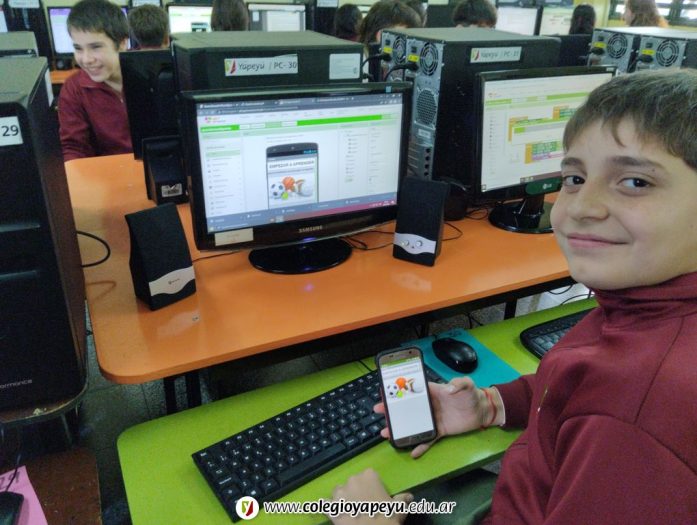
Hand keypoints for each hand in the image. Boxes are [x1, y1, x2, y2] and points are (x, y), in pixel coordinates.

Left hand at [329, 468, 412, 524]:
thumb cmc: (387, 518)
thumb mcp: (399, 509)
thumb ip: (403, 500)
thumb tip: (409, 496)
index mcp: (369, 476)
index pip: (369, 476)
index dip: (372, 487)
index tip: (376, 497)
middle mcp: (352, 480)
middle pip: (353, 483)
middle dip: (357, 492)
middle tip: (365, 506)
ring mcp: (339, 493)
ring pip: (339, 492)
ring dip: (343, 498)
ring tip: (351, 510)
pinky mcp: (330, 507)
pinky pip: (326, 504)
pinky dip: (329, 507)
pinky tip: (334, 513)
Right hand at [375, 377, 489, 457]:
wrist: (482, 411)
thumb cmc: (472, 395)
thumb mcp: (467, 384)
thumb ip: (459, 383)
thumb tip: (448, 389)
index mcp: (433, 392)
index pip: (413, 390)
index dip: (399, 390)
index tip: (386, 392)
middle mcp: (430, 406)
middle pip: (408, 408)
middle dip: (392, 410)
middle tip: (378, 411)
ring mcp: (434, 419)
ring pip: (413, 424)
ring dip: (400, 429)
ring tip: (386, 432)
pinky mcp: (440, 431)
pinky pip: (428, 439)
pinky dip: (420, 446)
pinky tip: (412, 452)